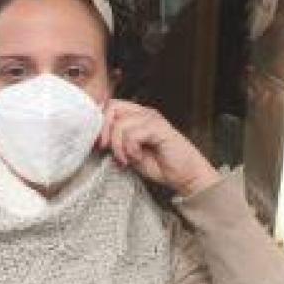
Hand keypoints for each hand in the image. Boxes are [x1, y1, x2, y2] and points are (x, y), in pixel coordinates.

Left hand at [97, 99, 218, 196]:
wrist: (186, 176)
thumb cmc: (161, 165)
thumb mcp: (129, 152)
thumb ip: (116, 141)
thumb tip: (97, 137)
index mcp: (136, 116)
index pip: (109, 106)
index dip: (99, 122)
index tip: (98, 142)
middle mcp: (144, 113)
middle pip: (111, 108)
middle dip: (104, 130)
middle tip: (105, 148)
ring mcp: (153, 119)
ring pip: (120, 124)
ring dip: (118, 145)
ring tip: (126, 159)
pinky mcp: (160, 128)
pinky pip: (133, 134)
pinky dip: (130, 149)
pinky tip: (137, 157)